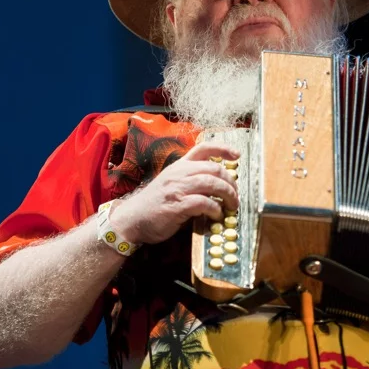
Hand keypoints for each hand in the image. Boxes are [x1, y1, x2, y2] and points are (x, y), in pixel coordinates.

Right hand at [110, 143, 239, 244]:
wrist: (131, 219)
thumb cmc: (154, 204)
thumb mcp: (171, 183)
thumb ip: (190, 180)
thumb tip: (216, 184)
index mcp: (179, 165)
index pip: (203, 148)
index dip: (223, 149)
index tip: (237, 155)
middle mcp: (179, 173)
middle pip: (214, 168)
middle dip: (231, 181)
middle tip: (235, 195)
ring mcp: (178, 188)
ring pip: (212, 183)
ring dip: (228, 195)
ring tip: (232, 205)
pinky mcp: (177, 205)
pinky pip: (204, 203)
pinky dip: (215, 209)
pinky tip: (216, 215)